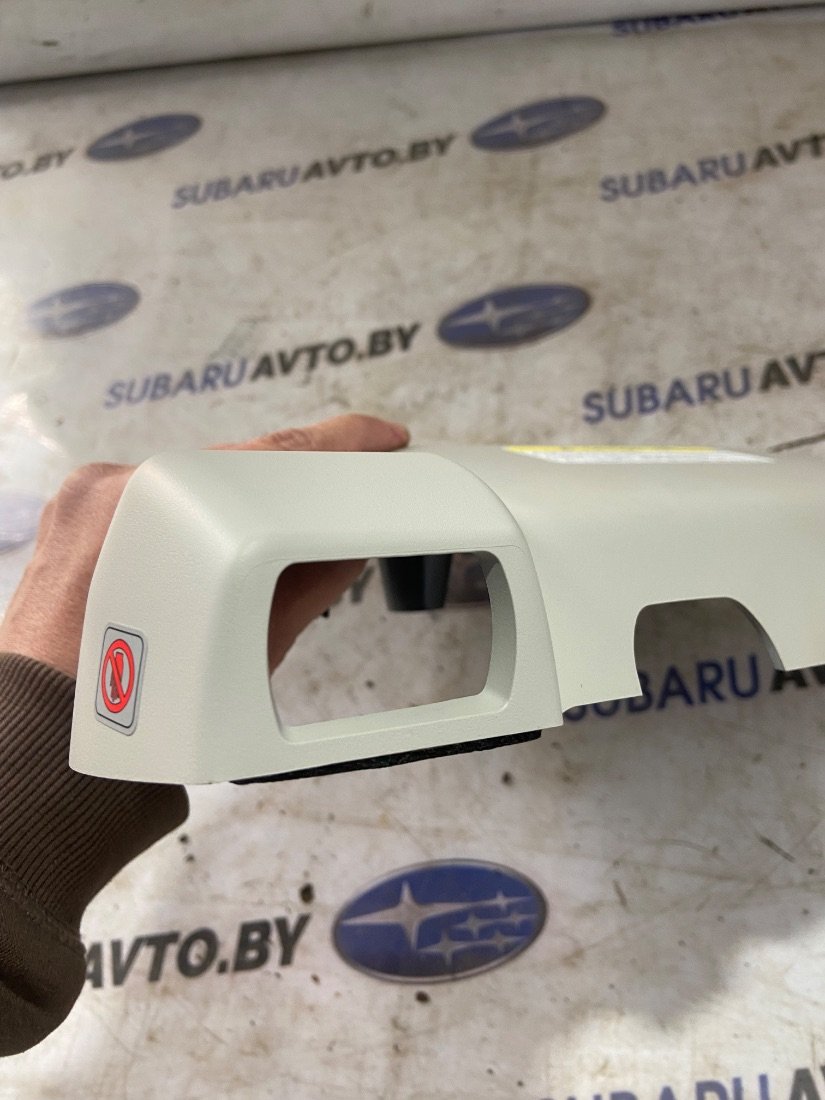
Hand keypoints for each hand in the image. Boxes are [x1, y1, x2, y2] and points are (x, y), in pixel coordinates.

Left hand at [0, 414, 408, 678]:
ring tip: (265, 549)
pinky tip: (214, 550)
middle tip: (342, 495)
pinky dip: (195, 515)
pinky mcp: (74, 507)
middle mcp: (121, 487)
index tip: (380, 438)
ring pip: (195, 476)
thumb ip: (310, 585)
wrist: (53, 738)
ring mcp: (92, 494)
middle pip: (236, 463)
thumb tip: (349, 548)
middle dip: (294, 482)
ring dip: (241, 502)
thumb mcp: (253, 649)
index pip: (277, 457)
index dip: (343, 441)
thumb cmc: (137, 710)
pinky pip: (155, 491)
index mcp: (165, 510)